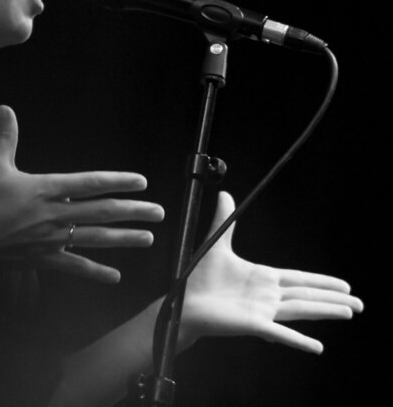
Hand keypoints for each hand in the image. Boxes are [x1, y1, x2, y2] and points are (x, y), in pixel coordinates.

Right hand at [0, 105, 164, 282]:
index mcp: (47, 189)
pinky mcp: (47, 258)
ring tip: (148, 237)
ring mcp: (54, 239)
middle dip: (133, 211)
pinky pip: (76, 266)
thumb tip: (5, 108)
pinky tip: (116, 277)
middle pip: (102, 212)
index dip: (117, 181)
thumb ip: (6, 137)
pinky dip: (96, 272)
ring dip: (125, 238)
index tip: (141, 182)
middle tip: (159, 212)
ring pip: (97, 238)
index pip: (90, 183)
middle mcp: (57, 214)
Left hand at [182, 191, 363, 352]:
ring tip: (349, 312)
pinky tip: (318, 347)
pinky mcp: (253, 324)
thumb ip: (224, 220)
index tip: (344, 285)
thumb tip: (226, 194)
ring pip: (301, 310)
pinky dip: (299, 340)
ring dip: (326, 312)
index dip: (322, 281)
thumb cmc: (198, 279)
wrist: (183, 302)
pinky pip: (280, 333)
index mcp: (263, 278)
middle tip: (359, 303)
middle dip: (333, 298)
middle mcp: (267, 295)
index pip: (300, 279)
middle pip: (307, 296)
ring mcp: (262, 311)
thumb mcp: (215, 245)